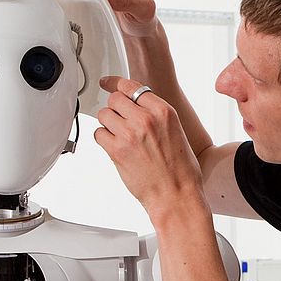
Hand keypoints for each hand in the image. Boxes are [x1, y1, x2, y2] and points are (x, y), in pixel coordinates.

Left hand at [94, 76, 205, 220]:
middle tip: (119, 120)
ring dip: (108, 124)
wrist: (176, 196)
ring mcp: (130, 134)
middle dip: (115, 109)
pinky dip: (103, 139)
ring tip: (119, 136)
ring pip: (104, 115)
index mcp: (164, 112)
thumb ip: (157, 117)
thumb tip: (138, 108)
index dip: (118, 85)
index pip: (133, 86)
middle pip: (115, 99)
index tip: (109, 84)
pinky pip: (99, 134)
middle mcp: (146, 119)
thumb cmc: (181, 171)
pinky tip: (114, 147)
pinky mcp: (117, 150)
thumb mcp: (177, 133)